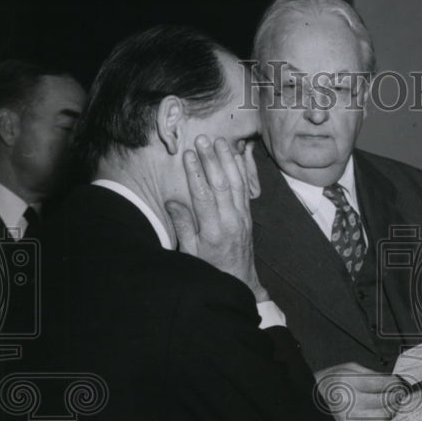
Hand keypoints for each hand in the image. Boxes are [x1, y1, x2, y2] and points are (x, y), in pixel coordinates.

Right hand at [165, 136, 267, 301]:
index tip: (188, 155)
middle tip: (204, 140)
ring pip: (237, 183)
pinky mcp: (248, 216)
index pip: (204, 195)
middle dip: (212, 160)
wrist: (240, 280)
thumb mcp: (190, 252)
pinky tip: (238, 157)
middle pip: (222, 184)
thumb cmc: (210, 267)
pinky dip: (242, 172)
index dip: (196, 173)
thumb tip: (172, 201)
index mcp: (214, 230)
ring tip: (221, 142)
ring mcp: (242, 217)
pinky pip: (246, 189)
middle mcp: (231, 220)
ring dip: (229, 161)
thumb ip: (183, 225)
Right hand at [314, 362, 401, 420]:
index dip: (396, 384)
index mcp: (349, 381)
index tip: (400, 384)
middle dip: (396, 397)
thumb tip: (388, 380)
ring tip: (393, 407)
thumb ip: (367, 373)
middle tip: (399, 395)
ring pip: (382, 417)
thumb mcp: (344, 369)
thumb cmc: (324, 384)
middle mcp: (350, 399)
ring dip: (392, 412)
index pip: (382, 383)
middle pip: (385, 400)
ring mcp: (349, 417)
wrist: (306, 401)